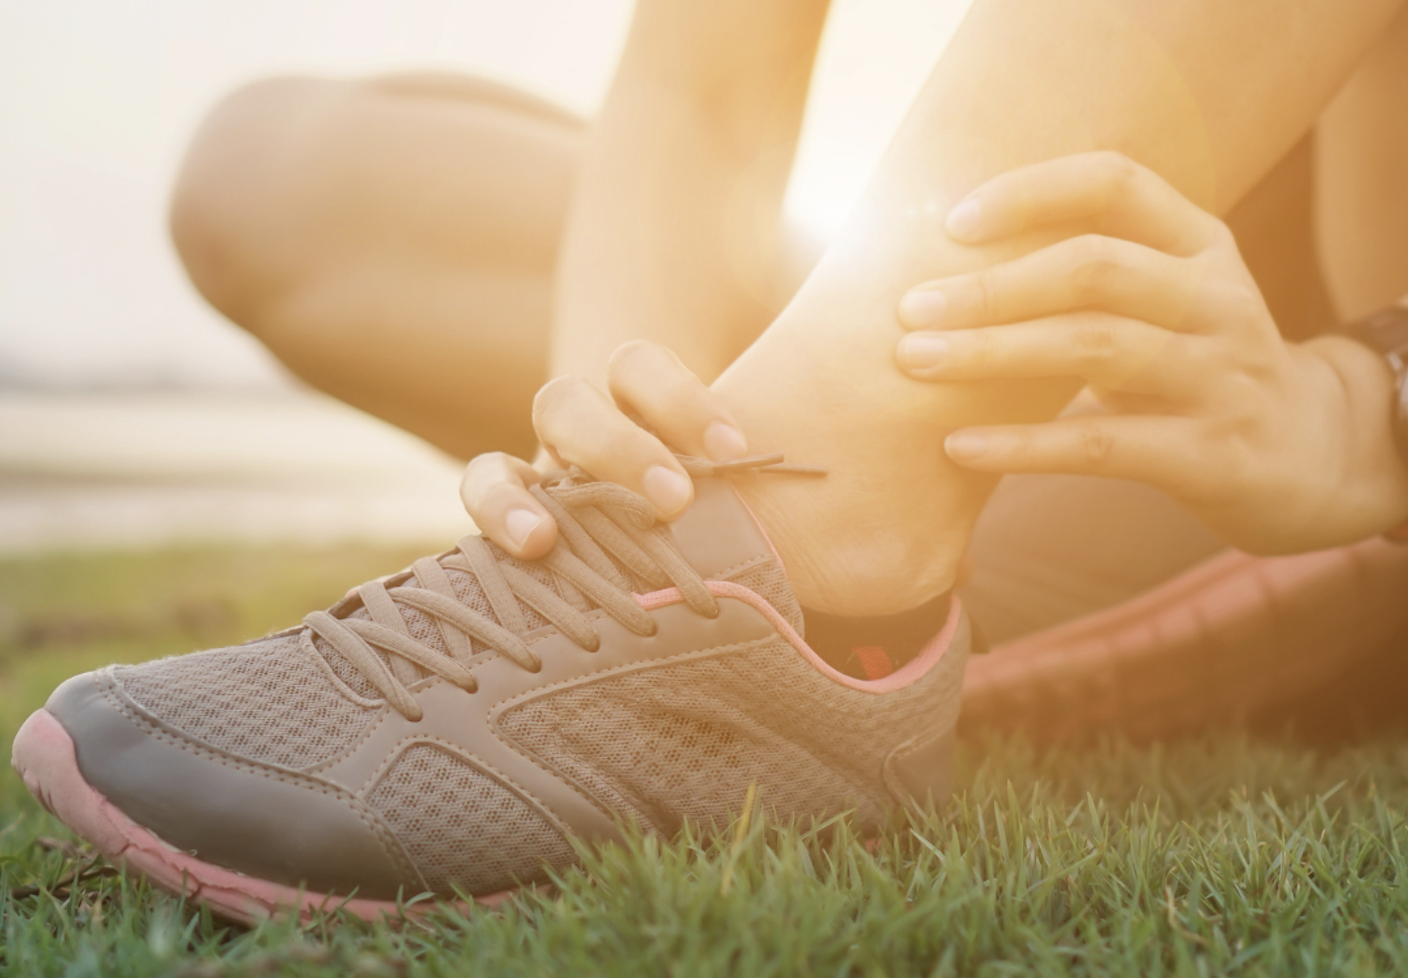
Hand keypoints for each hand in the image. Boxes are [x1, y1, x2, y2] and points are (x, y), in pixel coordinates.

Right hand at [460, 340, 748, 558]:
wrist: (680, 548)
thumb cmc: (724, 510)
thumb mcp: (741, 479)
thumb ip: (766, 473)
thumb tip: (877, 479)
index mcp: (632, 399)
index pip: (638, 366)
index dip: (683, 401)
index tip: (734, 452)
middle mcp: (578, 430)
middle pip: (570, 404)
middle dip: (619, 449)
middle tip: (676, 503)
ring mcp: (538, 477)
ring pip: (504, 458)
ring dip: (520, 494)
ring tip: (542, 540)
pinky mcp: (514, 519)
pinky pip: (483, 499)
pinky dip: (497, 515)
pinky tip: (529, 550)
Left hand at [894, 151, 1373, 553]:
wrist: (1307, 457)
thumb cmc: (1195, 367)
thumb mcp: (1167, 302)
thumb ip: (1089, 277)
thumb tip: (944, 268)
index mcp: (1202, 244)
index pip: (1115, 184)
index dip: (1029, 192)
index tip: (952, 222)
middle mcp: (1218, 299)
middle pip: (1093, 267)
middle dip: (990, 287)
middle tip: (909, 308)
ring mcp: (1220, 376)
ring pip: (1096, 347)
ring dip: (993, 353)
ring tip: (916, 362)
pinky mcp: (1209, 455)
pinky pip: (1100, 446)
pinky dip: (1021, 445)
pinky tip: (957, 446)